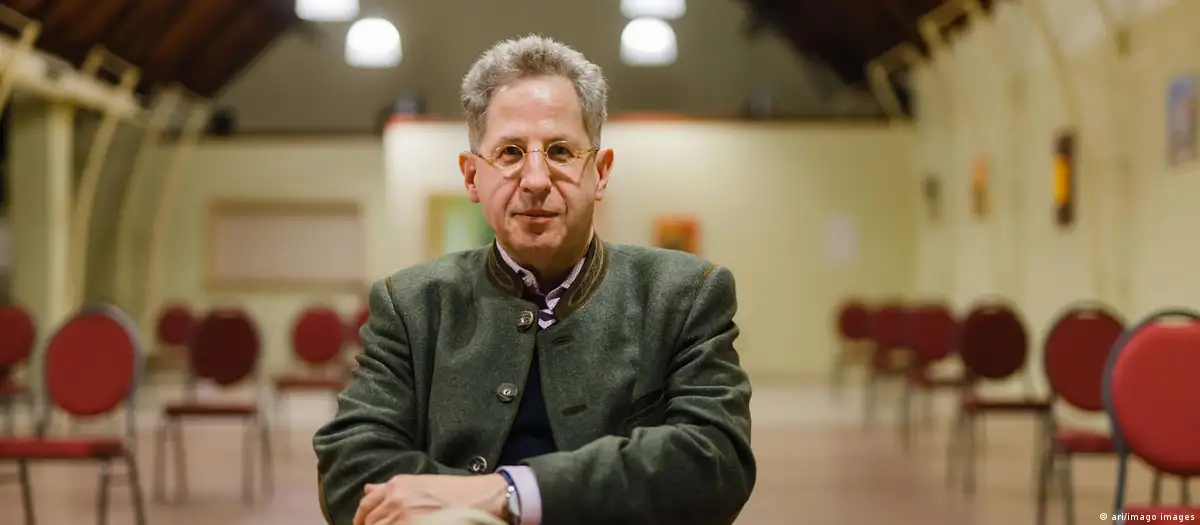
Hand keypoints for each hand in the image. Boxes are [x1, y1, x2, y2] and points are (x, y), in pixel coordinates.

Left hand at [353, 474, 508, 524]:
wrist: (482, 499)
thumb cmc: (456, 492)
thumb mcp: (419, 483)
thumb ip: (390, 489)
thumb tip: (368, 490)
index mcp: (396, 486)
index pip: (366, 507)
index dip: (362, 521)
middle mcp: (396, 500)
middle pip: (371, 523)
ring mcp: (403, 518)